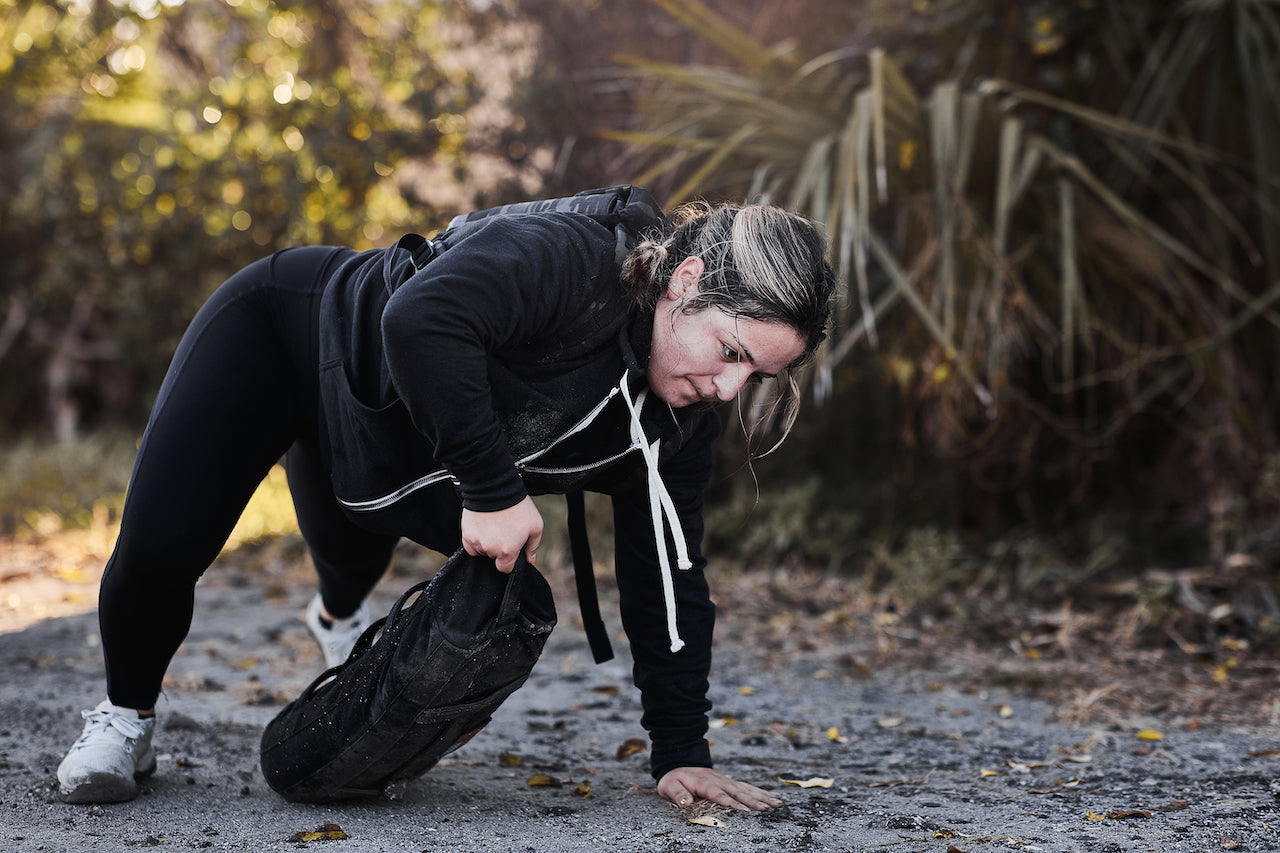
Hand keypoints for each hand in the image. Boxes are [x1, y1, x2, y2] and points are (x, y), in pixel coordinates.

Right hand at [460, 496, 542, 572]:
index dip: (509, 560)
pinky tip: (483, 527)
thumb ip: (532, 546)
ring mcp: (477, 542)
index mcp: (508, 551)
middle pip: (493, 557)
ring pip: (482, 551)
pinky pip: (470, 545)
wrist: (495, 488)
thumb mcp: (535, 526)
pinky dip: (476, 539)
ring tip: (494, 525)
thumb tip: (530, 560)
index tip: (511, 549)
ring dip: (487, 543)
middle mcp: (491, 549)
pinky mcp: (466, 534)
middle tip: (504, 530)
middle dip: (499, 548)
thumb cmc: (517, 506)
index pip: (505, 568)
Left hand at [658, 766, 781, 811]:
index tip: (744, 810)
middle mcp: (719, 781)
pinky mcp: (730, 782)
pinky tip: (775, 796)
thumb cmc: (674, 778)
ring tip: (778, 803)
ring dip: (762, 796)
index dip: (731, 802)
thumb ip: (677, 794)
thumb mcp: (669, 785)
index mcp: (704, 783)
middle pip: (738, 792)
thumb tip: (685, 803)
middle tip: (768, 808)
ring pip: (747, 789)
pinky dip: (762, 792)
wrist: (679, 762)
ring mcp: (726, 781)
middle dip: (754, 801)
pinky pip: (748, 787)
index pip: (719, 794)